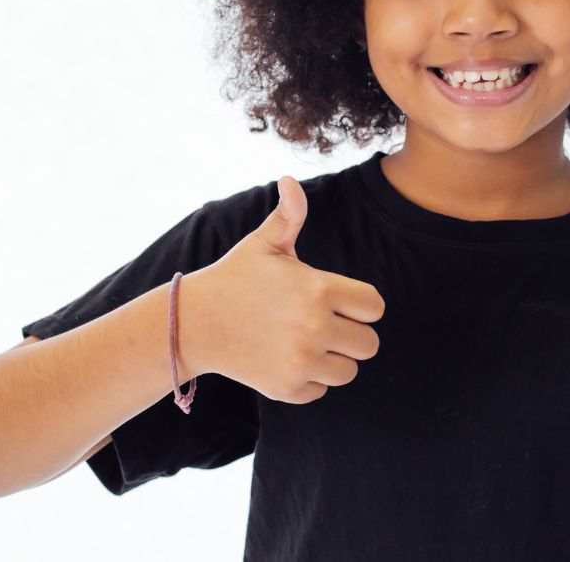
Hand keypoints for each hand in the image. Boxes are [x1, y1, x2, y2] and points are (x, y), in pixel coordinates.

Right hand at [187, 176, 386, 403]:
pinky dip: (309, 380)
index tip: (339, 302)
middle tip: (323, 324)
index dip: (361, 304)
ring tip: (307, 342)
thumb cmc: (236, 278)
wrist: (194, 322)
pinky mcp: (287, 388)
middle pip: (368, 343)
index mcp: (319, 290)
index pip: (374, 307)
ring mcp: (301, 362)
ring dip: (334, 359)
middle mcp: (315, 328)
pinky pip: (321, 390)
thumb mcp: (264, 244)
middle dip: (352, 334)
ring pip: (349, 371)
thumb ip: (289, 214)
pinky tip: (287, 360)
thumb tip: (290, 180)